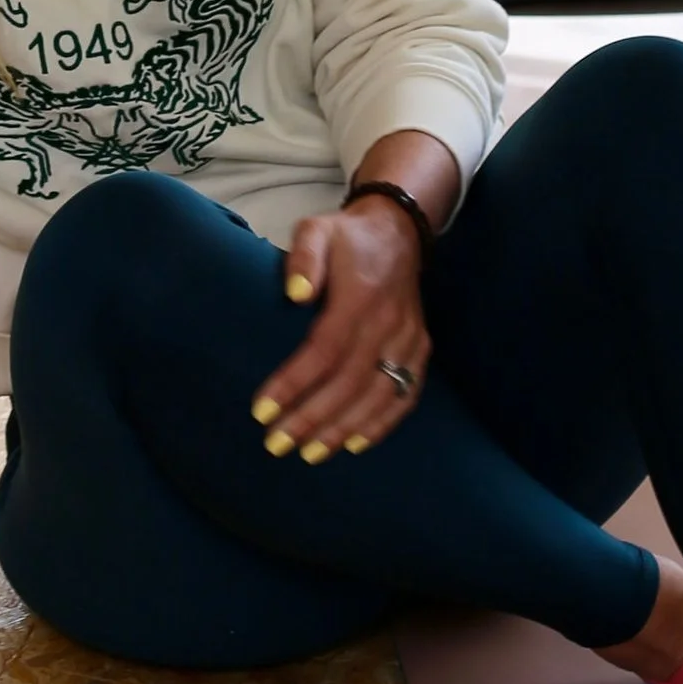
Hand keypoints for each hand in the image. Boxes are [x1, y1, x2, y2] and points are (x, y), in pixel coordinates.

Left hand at [253, 203, 430, 460]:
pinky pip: (405, 395)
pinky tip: (355, 444)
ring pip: (378, 396)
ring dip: (342, 429)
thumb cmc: (347, 237)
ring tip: (309, 453)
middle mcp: (388, 324)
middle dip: (311, 418)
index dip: (294, 384)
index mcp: (360, 297)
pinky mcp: (420, 350)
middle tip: (276, 444)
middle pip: (349, 382)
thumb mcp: (317, 229)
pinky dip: (382, 424)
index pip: (325, 350)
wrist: (398, 232)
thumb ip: (304, 256)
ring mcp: (409, 340)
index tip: (262, 411)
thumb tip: (295, 294)